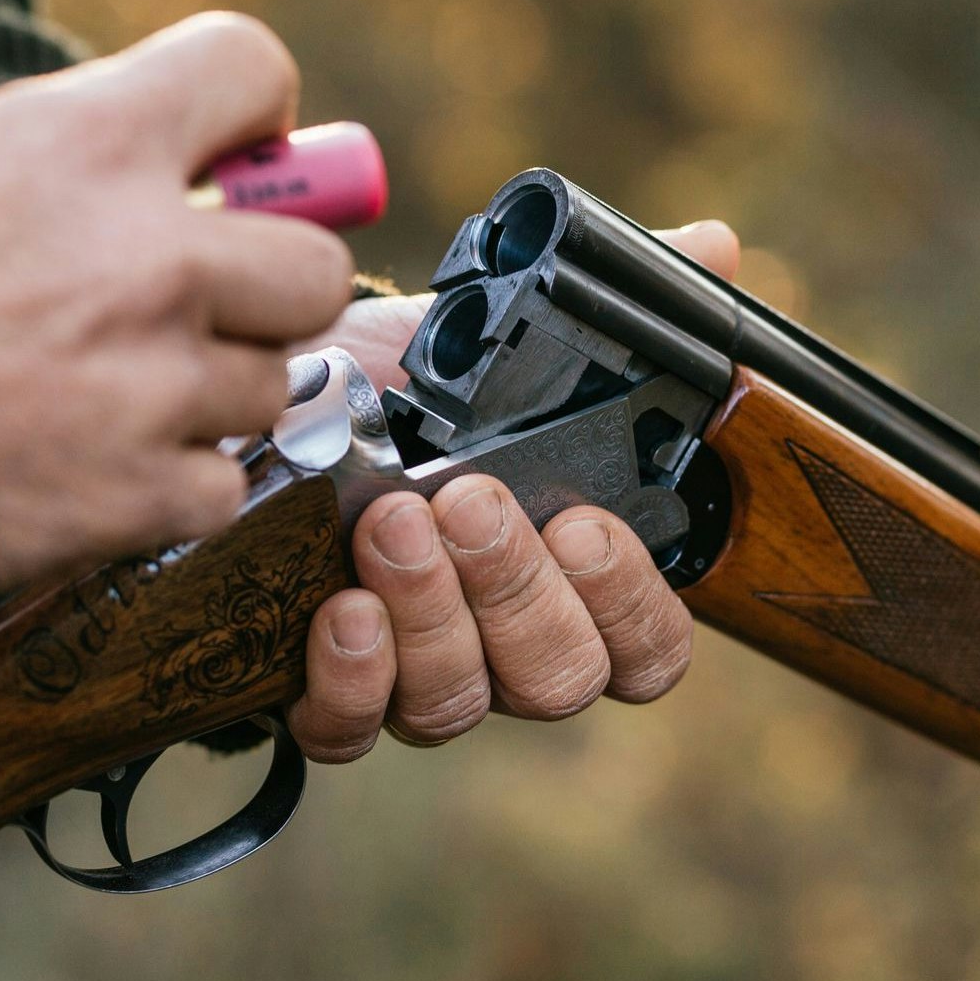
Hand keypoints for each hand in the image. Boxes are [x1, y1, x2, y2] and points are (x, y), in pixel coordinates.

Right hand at [0, 13, 354, 586]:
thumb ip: (21, 136)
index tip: (239, 144)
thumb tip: (86, 143)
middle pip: (314, 262)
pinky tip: (100, 468)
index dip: (252, 106)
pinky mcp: (143, 492)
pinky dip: (172, 483)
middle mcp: (151, 261)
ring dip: (210, 388)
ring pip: (271, 382)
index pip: (248, 68)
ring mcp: (157, 384)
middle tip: (207, 295)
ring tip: (115, 391)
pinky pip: (221, 483)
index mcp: (91, 147)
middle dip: (270, 278)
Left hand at [285, 221, 741, 761]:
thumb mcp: (495, 332)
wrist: (263, 399)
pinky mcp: (327, 694)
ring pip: (460, 701)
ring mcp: (419, 676)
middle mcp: (506, 642)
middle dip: (517, 588)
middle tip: (468, 499)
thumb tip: (716, 249)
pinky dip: (355, 678)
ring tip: (389, 518)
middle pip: (559, 676)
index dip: (633, 606)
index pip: (648, 647)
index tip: (588, 526)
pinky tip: (339, 608)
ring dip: (431, 610)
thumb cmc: (395, 378)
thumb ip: (613, 308)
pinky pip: (355, 731)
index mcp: (572, 578)